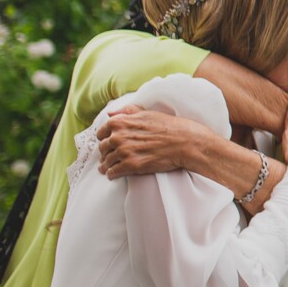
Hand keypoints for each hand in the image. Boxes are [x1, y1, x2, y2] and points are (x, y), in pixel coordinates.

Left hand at [96, 107, 212, 177]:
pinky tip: (114, 174)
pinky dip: (112, 174)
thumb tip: (110, 113)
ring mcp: (124, 152)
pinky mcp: (131, 166)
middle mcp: (118, 137)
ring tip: (108, 168)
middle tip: (109, 157)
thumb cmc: (170, 126)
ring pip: (106, 162)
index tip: (108, 143)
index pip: (101, 132)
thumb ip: (128, 112)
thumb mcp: (148, 113)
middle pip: (102, 148)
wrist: (186, 142)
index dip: (104, 138)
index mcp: (120, 122)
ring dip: (106, 165)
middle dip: (105, 152)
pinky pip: (113, 172)